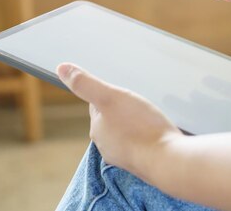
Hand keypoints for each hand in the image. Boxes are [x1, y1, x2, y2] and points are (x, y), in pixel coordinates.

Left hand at [56, 63, 181, 174]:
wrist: (169, 160)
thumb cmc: (140, 127)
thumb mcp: (109, 97)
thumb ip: (86, 84)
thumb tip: (62, 69)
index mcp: (98, 130)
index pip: (96, 107)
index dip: (108, 94)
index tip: (119, 91)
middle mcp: (108, 146)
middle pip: (112, 119)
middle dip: (123, 109)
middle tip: (137, 102)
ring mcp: (127, 156)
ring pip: (128, 132)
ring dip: (136, 123)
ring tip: (148, 116)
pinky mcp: (145, 161)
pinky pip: (143, 143)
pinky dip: (148, 136)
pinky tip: (157, 132)